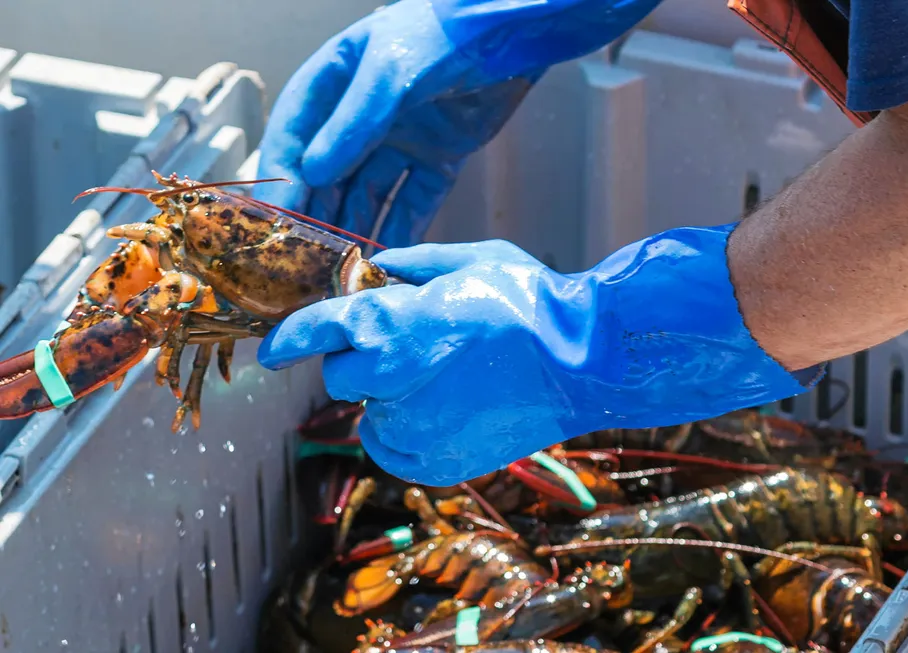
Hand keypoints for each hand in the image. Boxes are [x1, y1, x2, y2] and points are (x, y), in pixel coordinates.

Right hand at [254, 0, 540, 248]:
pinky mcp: (437, 158)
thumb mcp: (388, 74)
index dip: (283, 178)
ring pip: (369, 194)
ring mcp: (400, 139)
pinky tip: (389, 258)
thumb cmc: (442, 34)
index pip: (295, 136)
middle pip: (330, 174)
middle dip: (318, 215)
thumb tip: (311, 174)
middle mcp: (361, 116)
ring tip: (345, 268)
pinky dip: (403, 228)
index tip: (277, 220)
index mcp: (334, 83)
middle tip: (307, 257)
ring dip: (356, 228)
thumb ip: (352, 125)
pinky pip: (414, 201)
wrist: (511, 31)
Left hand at [257, 227, 822, 485]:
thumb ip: (412, 264)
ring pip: (370, 415)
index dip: (290, 338)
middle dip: (363, 361)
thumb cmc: (531, 305)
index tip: (273, 351)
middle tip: (412, 349)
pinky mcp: (434, 460)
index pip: (318, 330)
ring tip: (444, 380)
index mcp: (394, 322)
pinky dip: (409, 432)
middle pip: (341, 376)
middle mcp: (392, 377)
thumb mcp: (470, 260)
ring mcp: (413, 426)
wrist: (583, 363)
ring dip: (389, 398)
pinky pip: (395, 447)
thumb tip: (376, 267)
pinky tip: (449, 409)